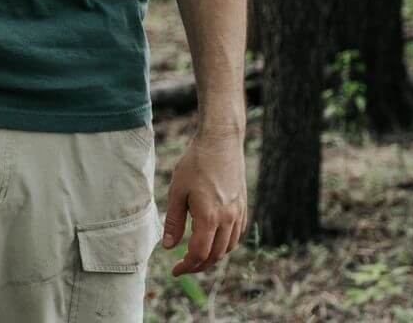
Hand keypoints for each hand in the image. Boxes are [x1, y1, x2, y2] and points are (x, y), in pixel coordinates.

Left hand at [160, 128, 247, 274]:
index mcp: (209, 217)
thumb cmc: (195, 162)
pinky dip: (226, 244)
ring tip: (196, 255)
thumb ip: (173, 221)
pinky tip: (215, 240)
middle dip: (198, 266)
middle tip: (183, 266)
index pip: (199, 254)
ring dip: (213, 256)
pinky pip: (237, 234)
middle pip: (215, 255)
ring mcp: (238, 213)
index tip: (174, 271)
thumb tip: (168, 247)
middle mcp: (227, 219)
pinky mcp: (243, 206)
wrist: (221, 141)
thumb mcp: (177, 190)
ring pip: (228, 247)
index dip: (186, 266)